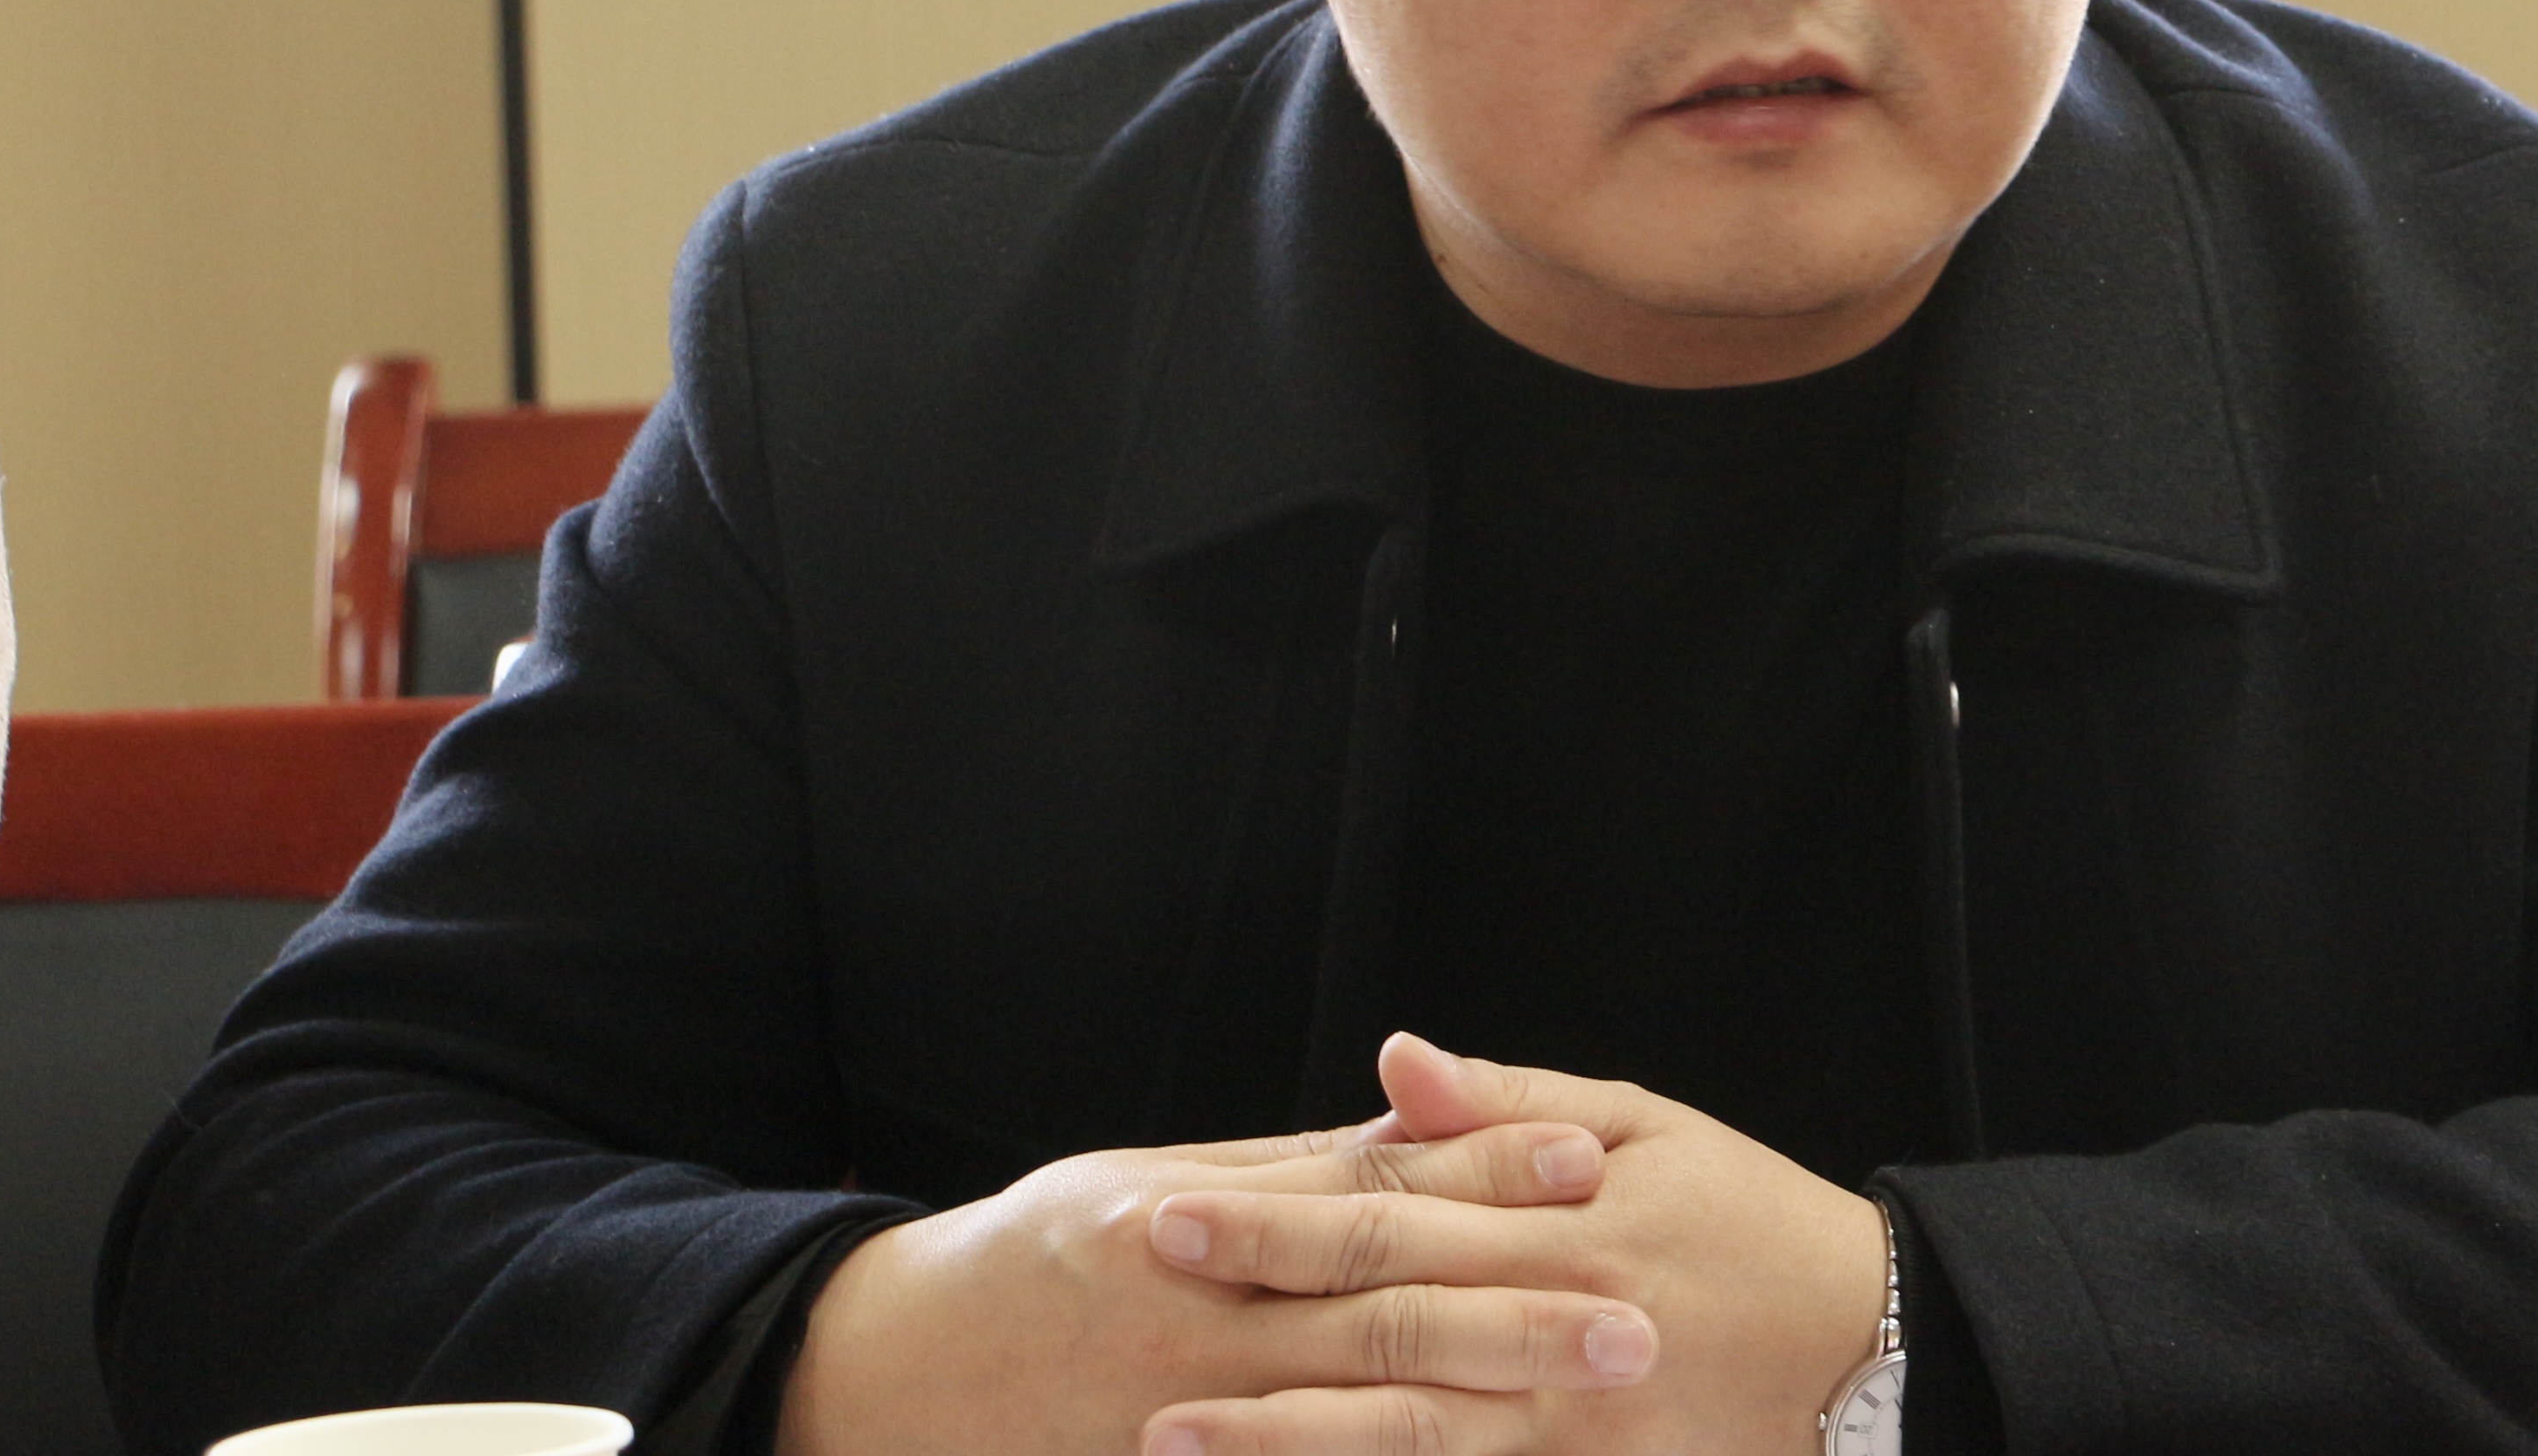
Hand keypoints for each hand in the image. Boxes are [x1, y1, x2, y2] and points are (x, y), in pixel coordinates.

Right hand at [775, 1107, 1652, 1455]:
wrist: (900, 1375)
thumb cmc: (1038, 1259)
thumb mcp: (1149, 1177)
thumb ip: (1288, 1166)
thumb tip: (1413, 1116)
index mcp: (1198, 1218)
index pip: (1372, 1189)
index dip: (1483, 1174)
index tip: (1590, 1161)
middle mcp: (1201, 1320)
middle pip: (1388, 1313)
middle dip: (1520, 1315)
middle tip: (1637, 1320)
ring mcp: (1191, 1420)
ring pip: (1361, 1417)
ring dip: (1485, 1409)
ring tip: (1589, 1404)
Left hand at [1144, 1035, 1886, 1455]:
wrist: (1867, 1351)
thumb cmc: (1749, 1221)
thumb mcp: (1647, 1125)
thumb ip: (1510, 1103)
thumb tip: (1393, 1062)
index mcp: (1557, 1222)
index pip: (1386, 1212)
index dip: (1274, 1213)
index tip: (1170, 1207)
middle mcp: (1546, 1328)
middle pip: (1372, 1322)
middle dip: (1247, 1316)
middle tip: (1129, 1305)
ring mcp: (1560, 1430)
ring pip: (1399, 1441)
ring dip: (1278, 1439)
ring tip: (1165, 1437)